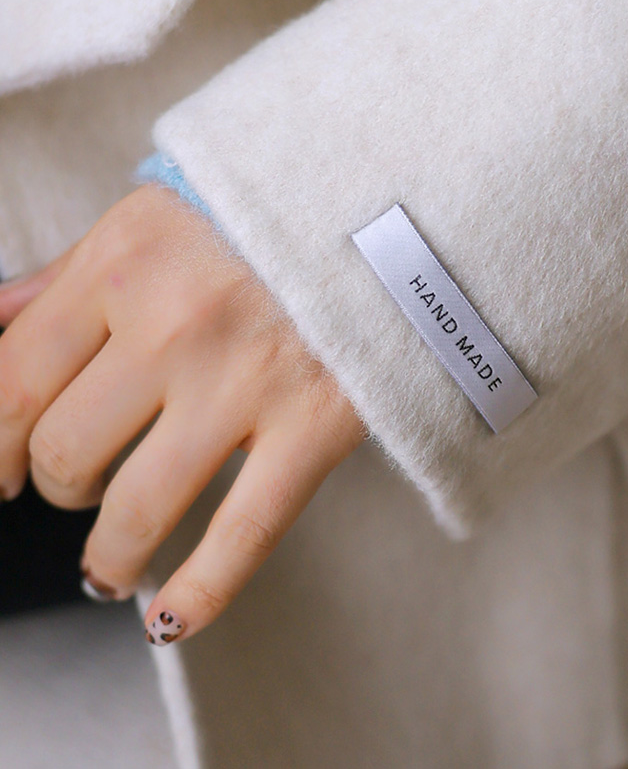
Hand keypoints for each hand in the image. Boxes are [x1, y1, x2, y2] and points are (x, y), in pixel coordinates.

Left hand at [0, 184, 364, 643]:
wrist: (394, 205)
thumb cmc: (263, 214)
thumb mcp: (154, 217)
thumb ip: (69, 270)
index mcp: (124, 263)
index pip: (15, 379)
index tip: (4, 468)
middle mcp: (174, 322)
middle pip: (67, 450)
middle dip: (56, 486)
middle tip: (74, 489)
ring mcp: (245, 380)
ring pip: (137, 509)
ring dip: (108, 553)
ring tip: (108, 563)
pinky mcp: (315, 425)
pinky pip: (243, 537)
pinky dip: (198, 595)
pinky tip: (168, 618)